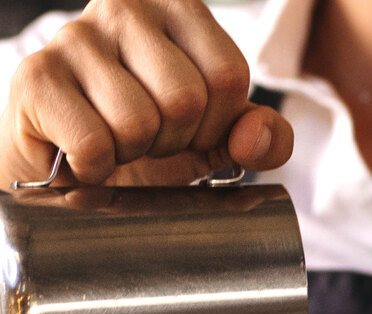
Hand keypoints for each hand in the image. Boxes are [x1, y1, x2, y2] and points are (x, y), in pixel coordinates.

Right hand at [0, 0, 292, 186]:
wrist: (73, 163)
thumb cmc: (150, 141)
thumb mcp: (217, 138)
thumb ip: (261, 137)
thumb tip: (259, 137)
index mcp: (178, 9)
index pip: (229, 75)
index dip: (218, 123)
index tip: (192, 129)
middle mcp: (125, 7)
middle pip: (185, 98)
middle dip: (175, 141)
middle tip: (150, 139)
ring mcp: (75, 36)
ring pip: (138, 122)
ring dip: (133, 154)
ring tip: (117, 142)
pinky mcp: (37, 77)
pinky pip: (94, 143)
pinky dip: (96, 167)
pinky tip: (85, 153)